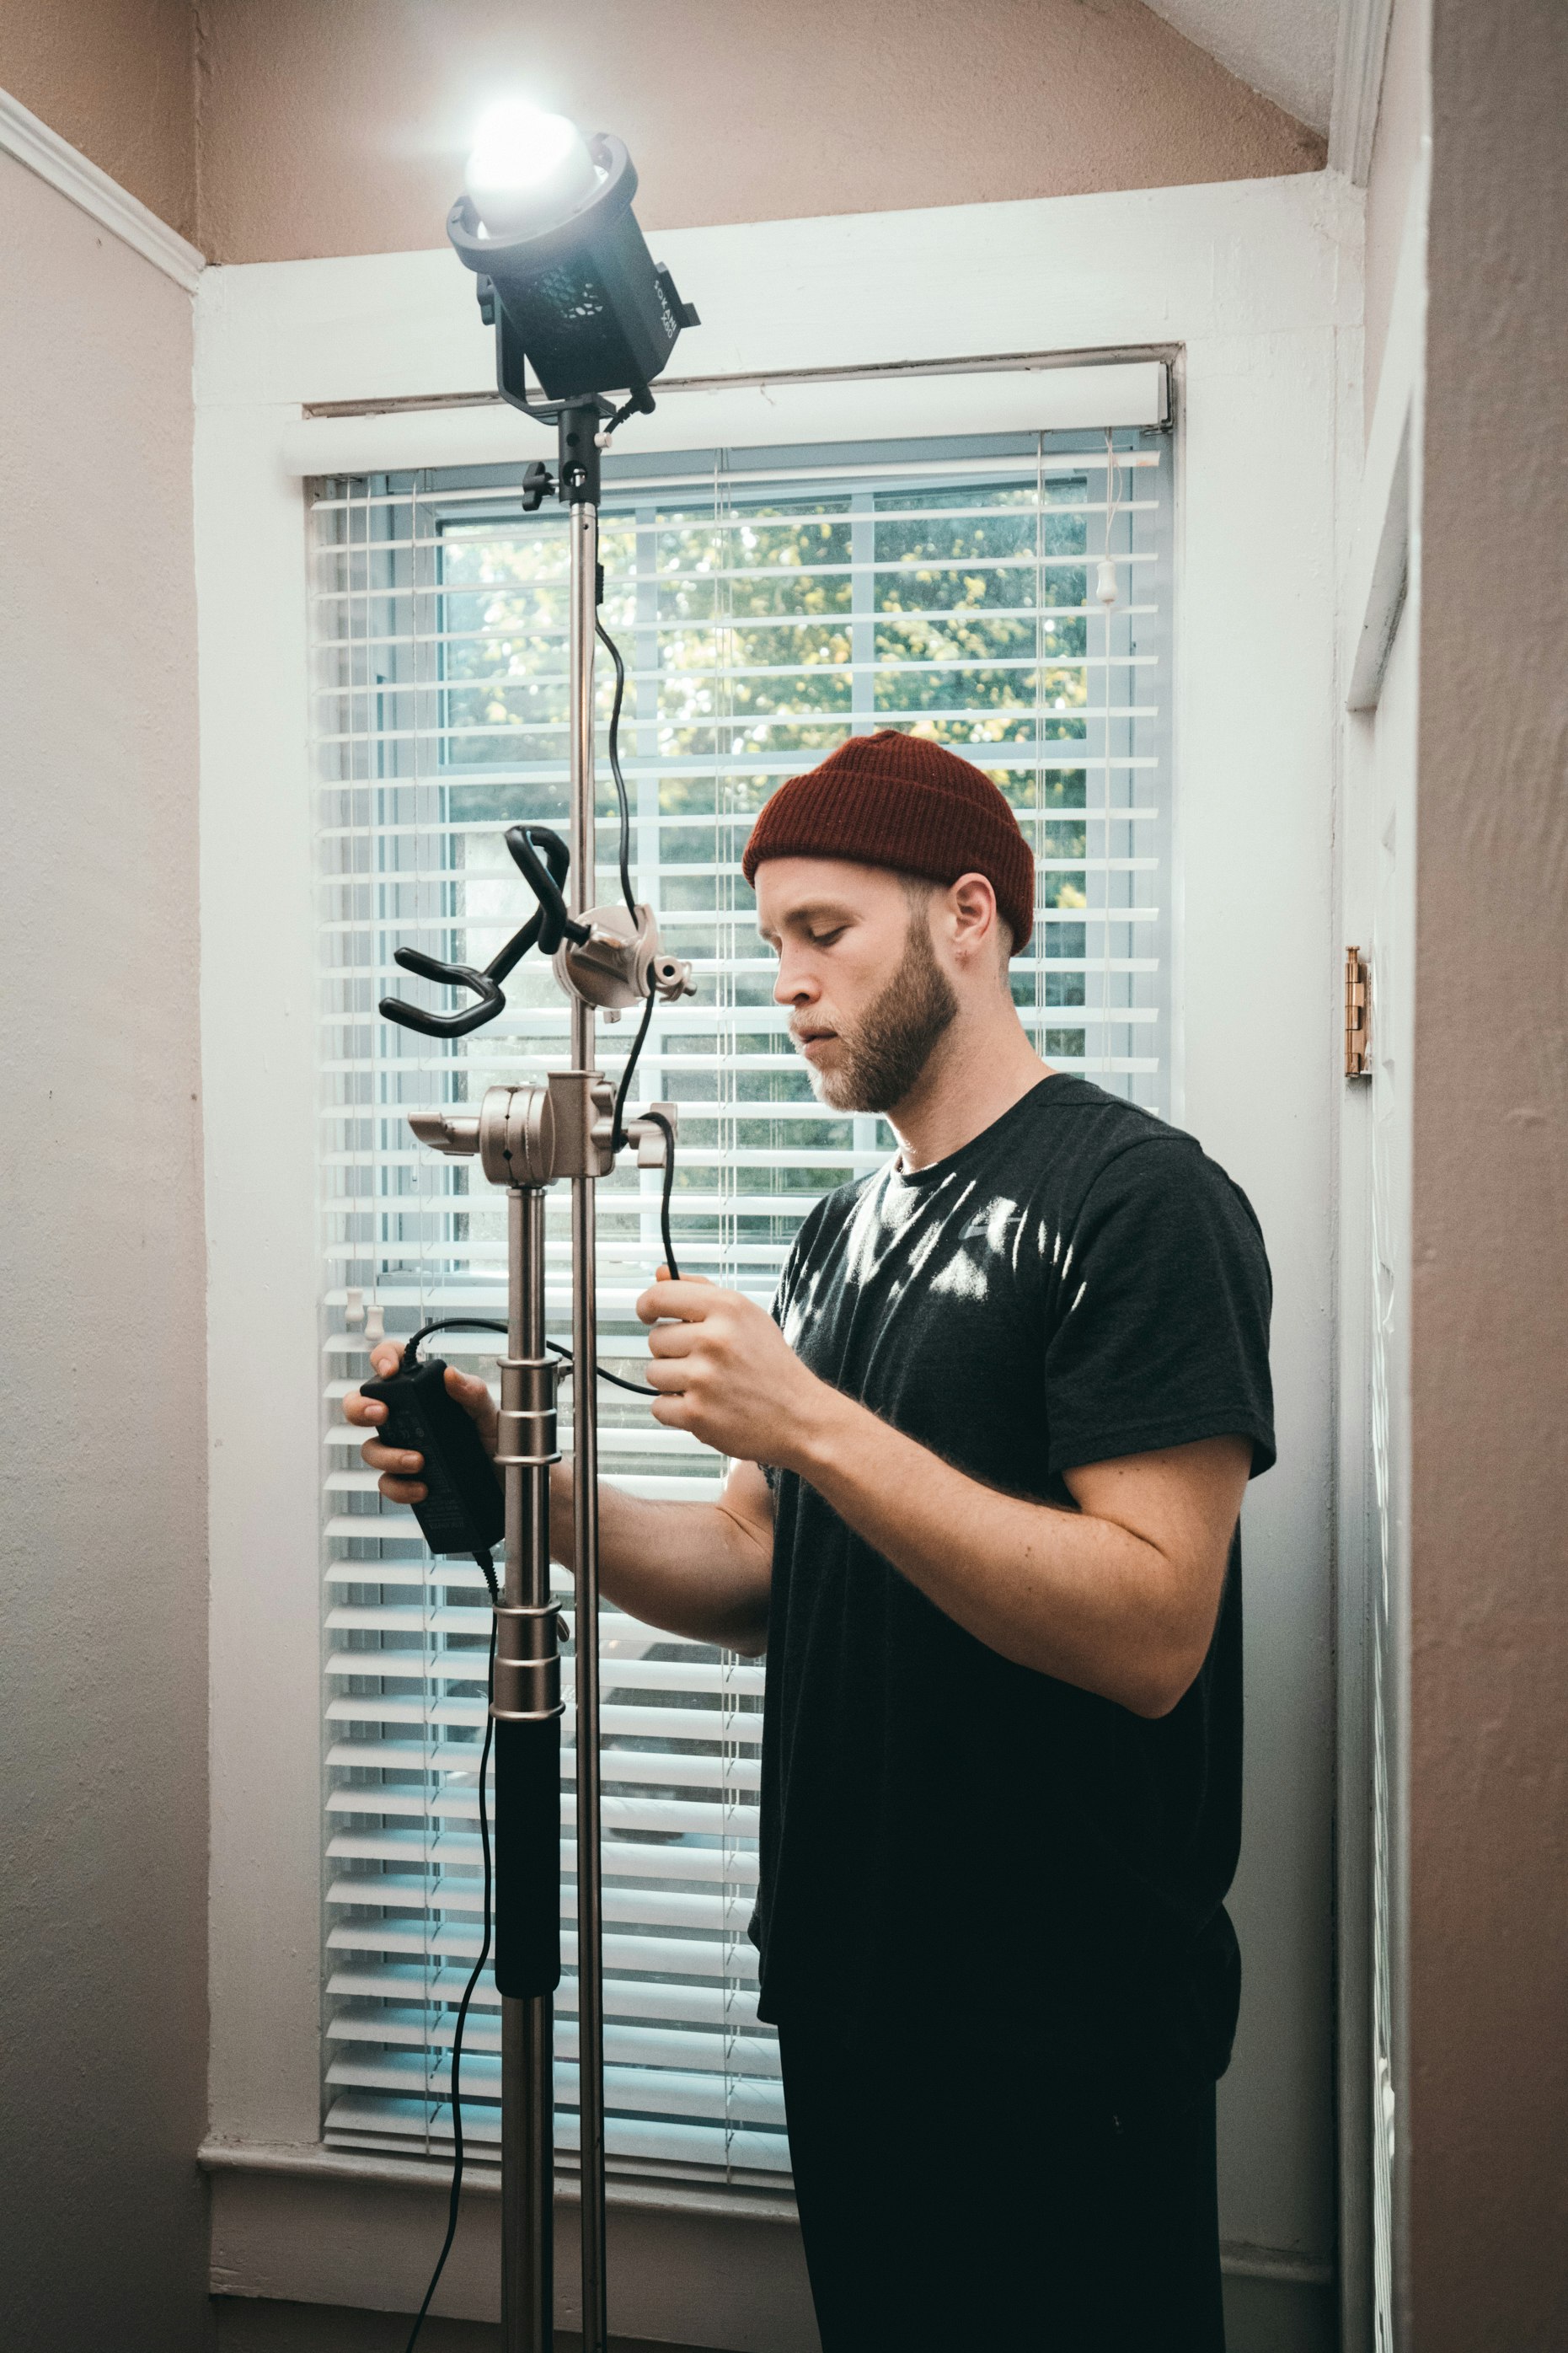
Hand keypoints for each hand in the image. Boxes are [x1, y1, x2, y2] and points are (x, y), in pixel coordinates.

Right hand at [343, 1341, 498, 1503]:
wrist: (507, 1484)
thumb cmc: (498, 1442)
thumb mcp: (490, 1413)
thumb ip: (473, 1392)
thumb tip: (452, 1375)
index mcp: (424, 1394)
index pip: (392, 1364)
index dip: (382, 1359)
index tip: (389, 1371)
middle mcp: (407, 1419)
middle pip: (361, 1405)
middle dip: (360, 1407)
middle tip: (381, 1414)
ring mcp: (402, 1449)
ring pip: (371, 1449)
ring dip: (389, 1455)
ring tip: (419, 1461)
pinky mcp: (406, 1480)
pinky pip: (387, 1483)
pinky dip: (400, 1487)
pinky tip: (422, 1487)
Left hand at [635, 1269, 826, 1466]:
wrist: (801, 1418)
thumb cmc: (773, 1368)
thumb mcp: (747, 1316)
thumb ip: (701, 1291)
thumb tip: (659, 1274)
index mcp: (727, 1308)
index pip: (660, 1296)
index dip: (647, 1306)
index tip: (648, 1314)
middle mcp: (714, 1339)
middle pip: (655, 1340)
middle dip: (673, 1353)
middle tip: (704, 1363)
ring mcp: (703, 1378)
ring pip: (654, 1373)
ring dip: (673, 1383)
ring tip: (706, 1386)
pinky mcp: (696, 1413)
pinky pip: (658, 1406)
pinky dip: (675, 1411)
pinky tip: (704, 1406)